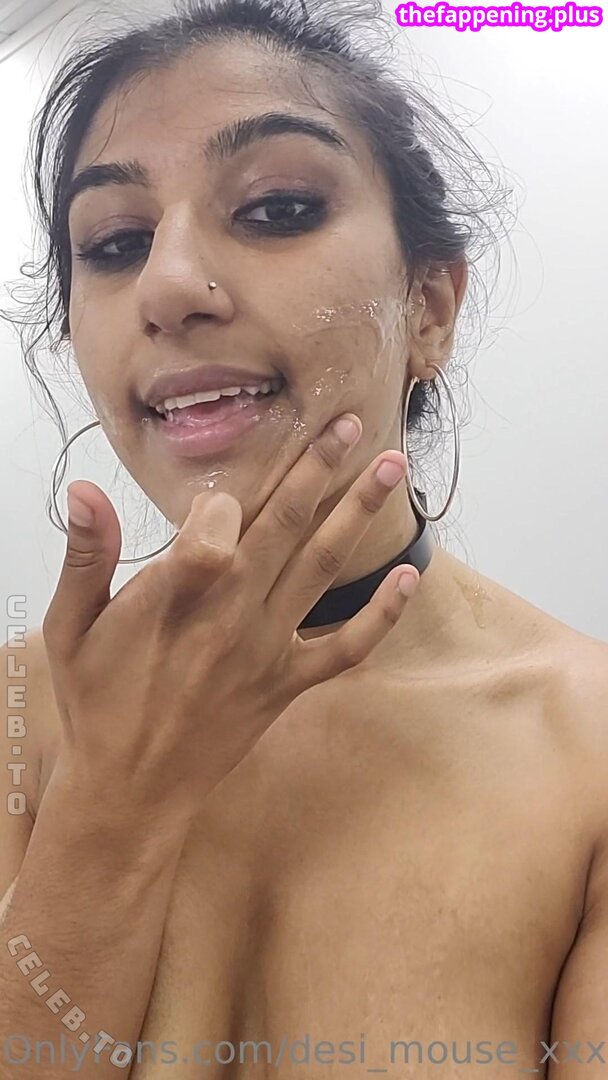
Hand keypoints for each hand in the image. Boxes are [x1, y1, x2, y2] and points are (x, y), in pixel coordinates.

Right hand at [42, 413, 418, 815]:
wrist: (131, 790)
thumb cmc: (98, 703)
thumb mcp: (69, 628)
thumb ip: (86, 555)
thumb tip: (86, 490)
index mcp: (176, 595)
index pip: (218, 521)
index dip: (224, 497)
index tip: (222, 485)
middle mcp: (231, 614)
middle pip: (284, 525)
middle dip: (319, 468)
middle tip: (351, 421)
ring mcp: (266, 648)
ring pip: (322, 567)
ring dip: (357, 513)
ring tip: (392, 468)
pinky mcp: (287, 682)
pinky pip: (347, 646)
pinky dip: (382, 615)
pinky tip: (407, 578)